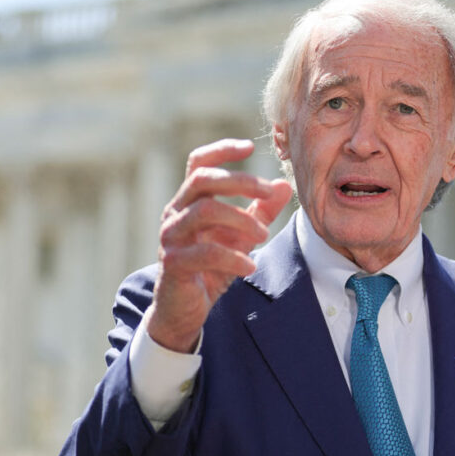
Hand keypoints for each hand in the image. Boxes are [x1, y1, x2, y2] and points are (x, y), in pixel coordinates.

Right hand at [145, 138, 292, 352]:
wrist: (184, 309)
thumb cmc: (210, 268)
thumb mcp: (241, 237)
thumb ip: (260, 211)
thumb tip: (283, 185)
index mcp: (189, 201)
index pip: (199, 163)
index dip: (222, 150)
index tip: (250, 146)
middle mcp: (175, 213)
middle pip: (203, 180)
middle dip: (240, 181)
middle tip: (269, 191)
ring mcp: (171, 237)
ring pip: (203, 211)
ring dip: (240, 219)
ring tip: (263, 235)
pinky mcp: (173, 263)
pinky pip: (204, 252)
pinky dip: (232, 257)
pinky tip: (250, 265)